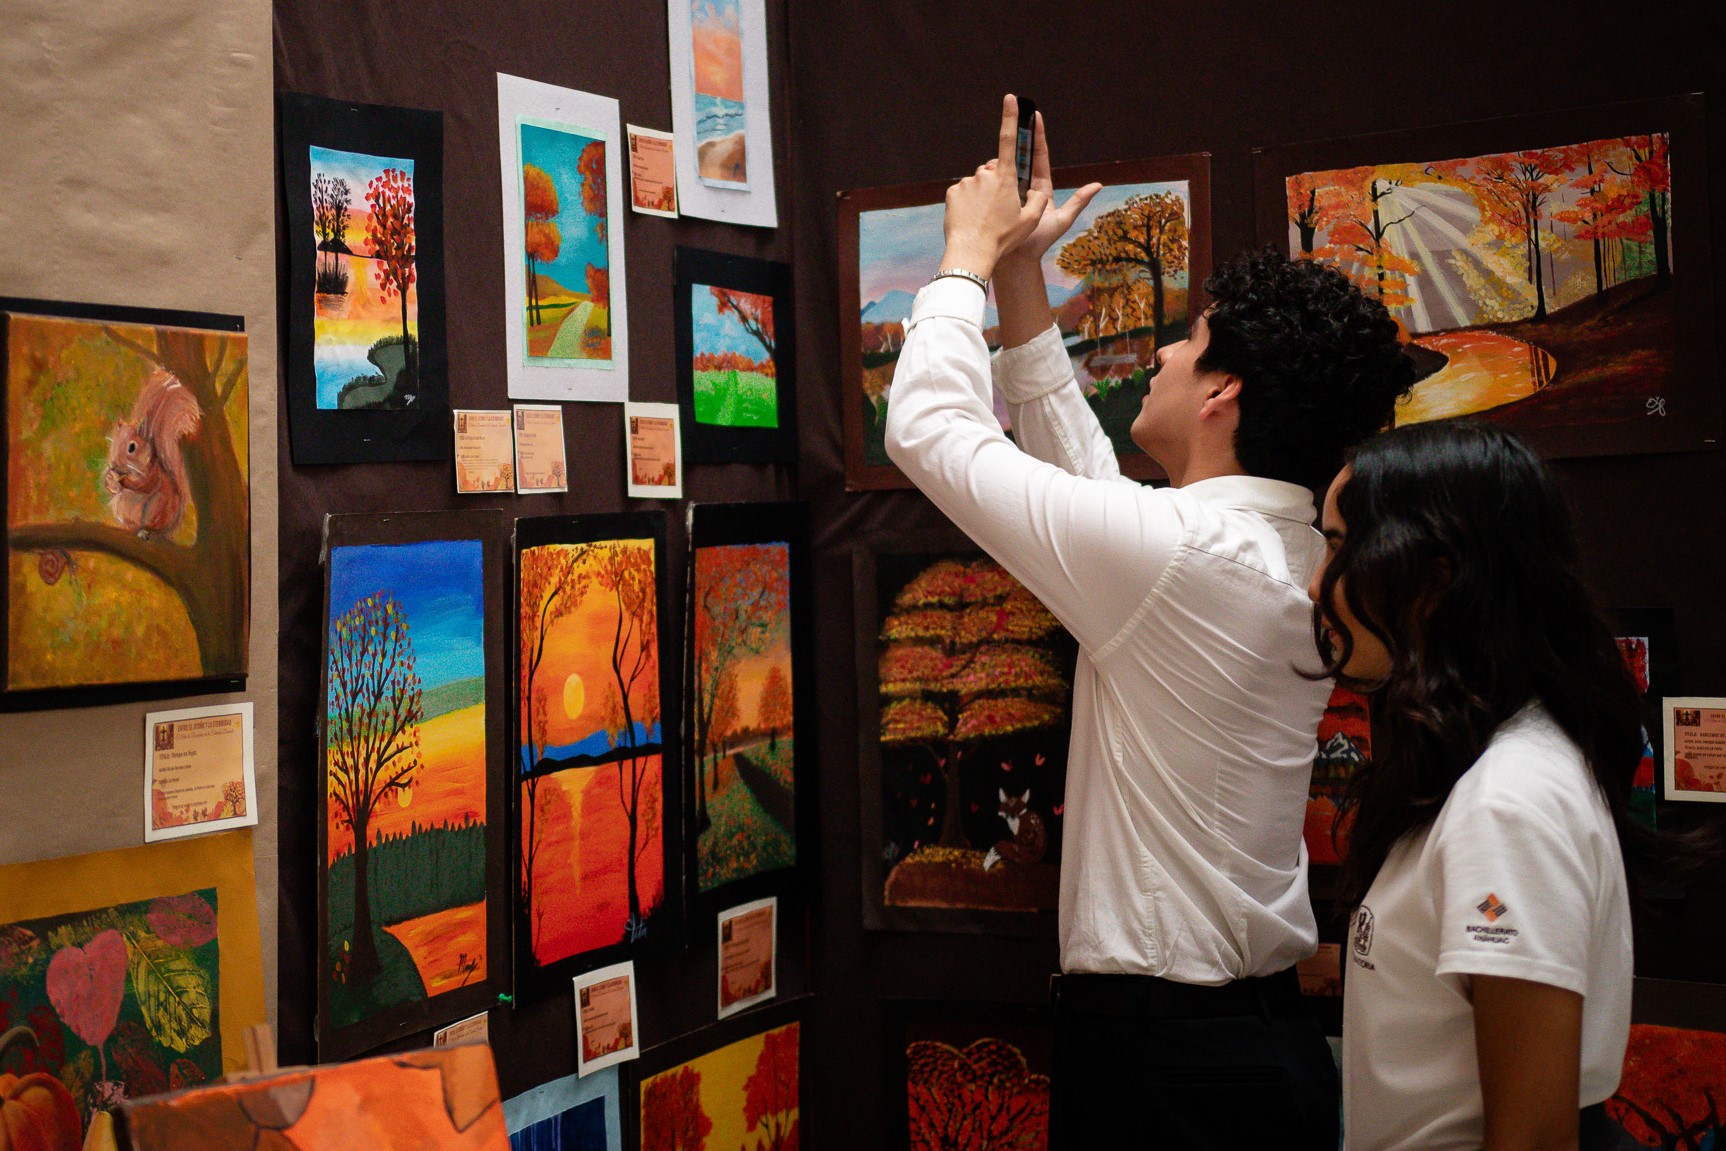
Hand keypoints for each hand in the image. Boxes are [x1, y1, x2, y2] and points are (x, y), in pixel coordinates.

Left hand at [939, 95, 1050, 279]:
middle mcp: (984, 175)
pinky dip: (967, 204)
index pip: (1008, 140)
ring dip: (981, 197)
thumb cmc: (1004, 238)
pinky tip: (971, 219)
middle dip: (997, 184)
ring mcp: (966, 183)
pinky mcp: (952, 192)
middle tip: (999, 210)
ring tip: (984, 219)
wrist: (972, 251)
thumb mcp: (1030, 221)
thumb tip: (1039, 191)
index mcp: (1005, 178)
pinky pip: (963, 194)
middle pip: (993, 171)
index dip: (1010, 117)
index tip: (1010, 98)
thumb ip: (1039, 201)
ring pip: (977, 184)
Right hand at [999, 109, 1101, 268]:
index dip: (1037, 136)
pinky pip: (989, 184)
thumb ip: (1078, 202)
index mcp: (1040, 188)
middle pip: (1017, 158)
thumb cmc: (1038, 243)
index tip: (1034, 115)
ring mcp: (1006, 194)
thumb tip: (1098, 184)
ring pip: (1000, 170)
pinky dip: (986, 178)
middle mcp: (1023, 188)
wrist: (1015, 262)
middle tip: (1009, 126)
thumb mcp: (1061, 221)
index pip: (1039, 157)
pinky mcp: (993, 202)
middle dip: (1013, 143)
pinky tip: (981, 178)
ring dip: (997, 163)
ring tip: (993, 166)